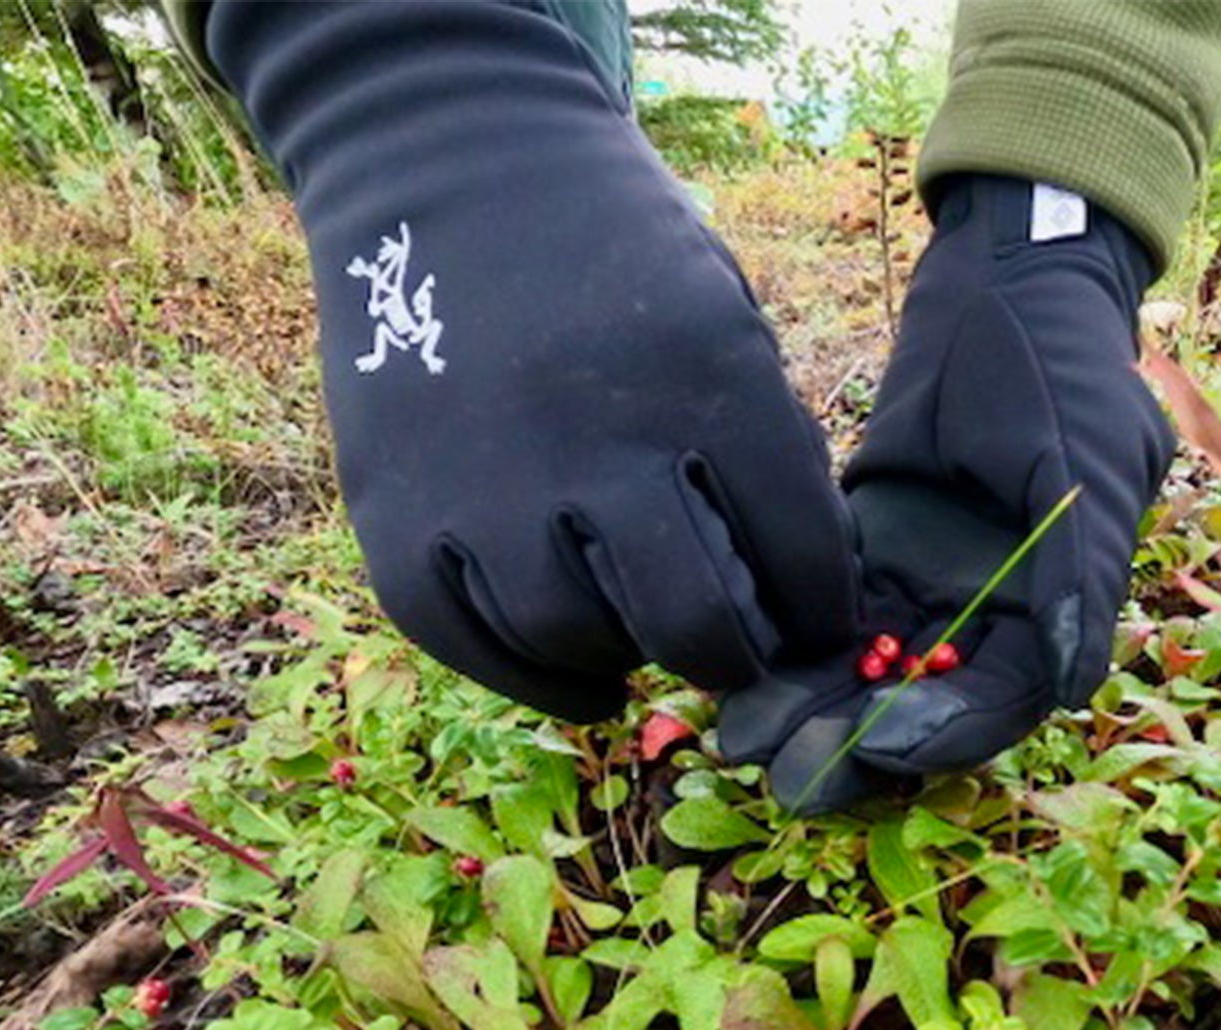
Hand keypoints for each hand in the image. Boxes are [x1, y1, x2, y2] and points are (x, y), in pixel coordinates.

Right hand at [207, 0, 854, 720]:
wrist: (449, 158)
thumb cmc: (616, 252)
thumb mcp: (724, 312)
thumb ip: (761, 442)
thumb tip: (798, 587)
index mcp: (708, 380)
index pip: (802, 550)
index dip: (826, 612)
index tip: (824, 627)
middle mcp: (596, 441)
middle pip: (695, 623)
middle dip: (740, 661)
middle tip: (746, 659)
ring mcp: (485, 483)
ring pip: (580, 641)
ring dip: (633, 659)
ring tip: (654, 643)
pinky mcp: (395, 511)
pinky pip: (472, 644)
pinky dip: (539, 680)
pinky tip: (585, 678)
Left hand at [720, 176, 1172, 809]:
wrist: (1007, 284)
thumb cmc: (1061, 371)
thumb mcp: (1081, 467)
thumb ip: (1074, 579)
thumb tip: (1068, 689)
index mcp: (1053, 609)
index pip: (997, 700)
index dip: (941, 733)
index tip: (878, 745)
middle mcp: (988, 613)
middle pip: (919, 705)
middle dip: (854, 743)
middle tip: (786, 780)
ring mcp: (926, 582)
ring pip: (863, 669)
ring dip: (808, 708)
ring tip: (740, 742)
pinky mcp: (872, 546)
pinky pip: (825, 613)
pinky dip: (784, 646)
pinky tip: (734, 673)